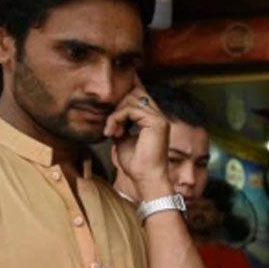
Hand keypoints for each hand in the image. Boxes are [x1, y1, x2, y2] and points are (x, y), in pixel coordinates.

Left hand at [103, 77, 170, 198]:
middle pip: (134, 92)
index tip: (110, 95)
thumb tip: (109, 112)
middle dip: (116, 104)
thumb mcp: (122, 138)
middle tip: (109, 125)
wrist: (147, 179)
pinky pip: (130, 109)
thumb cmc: (136, 164)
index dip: (127, 88)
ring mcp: (159, 118)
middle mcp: (159, 115)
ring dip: (115, 114)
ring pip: (131, 100)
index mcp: (153, 119)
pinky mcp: (156, 122)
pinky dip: (116, 119)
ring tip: (110, 131)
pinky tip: (112, 132)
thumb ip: (120, 122)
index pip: (140, 93)